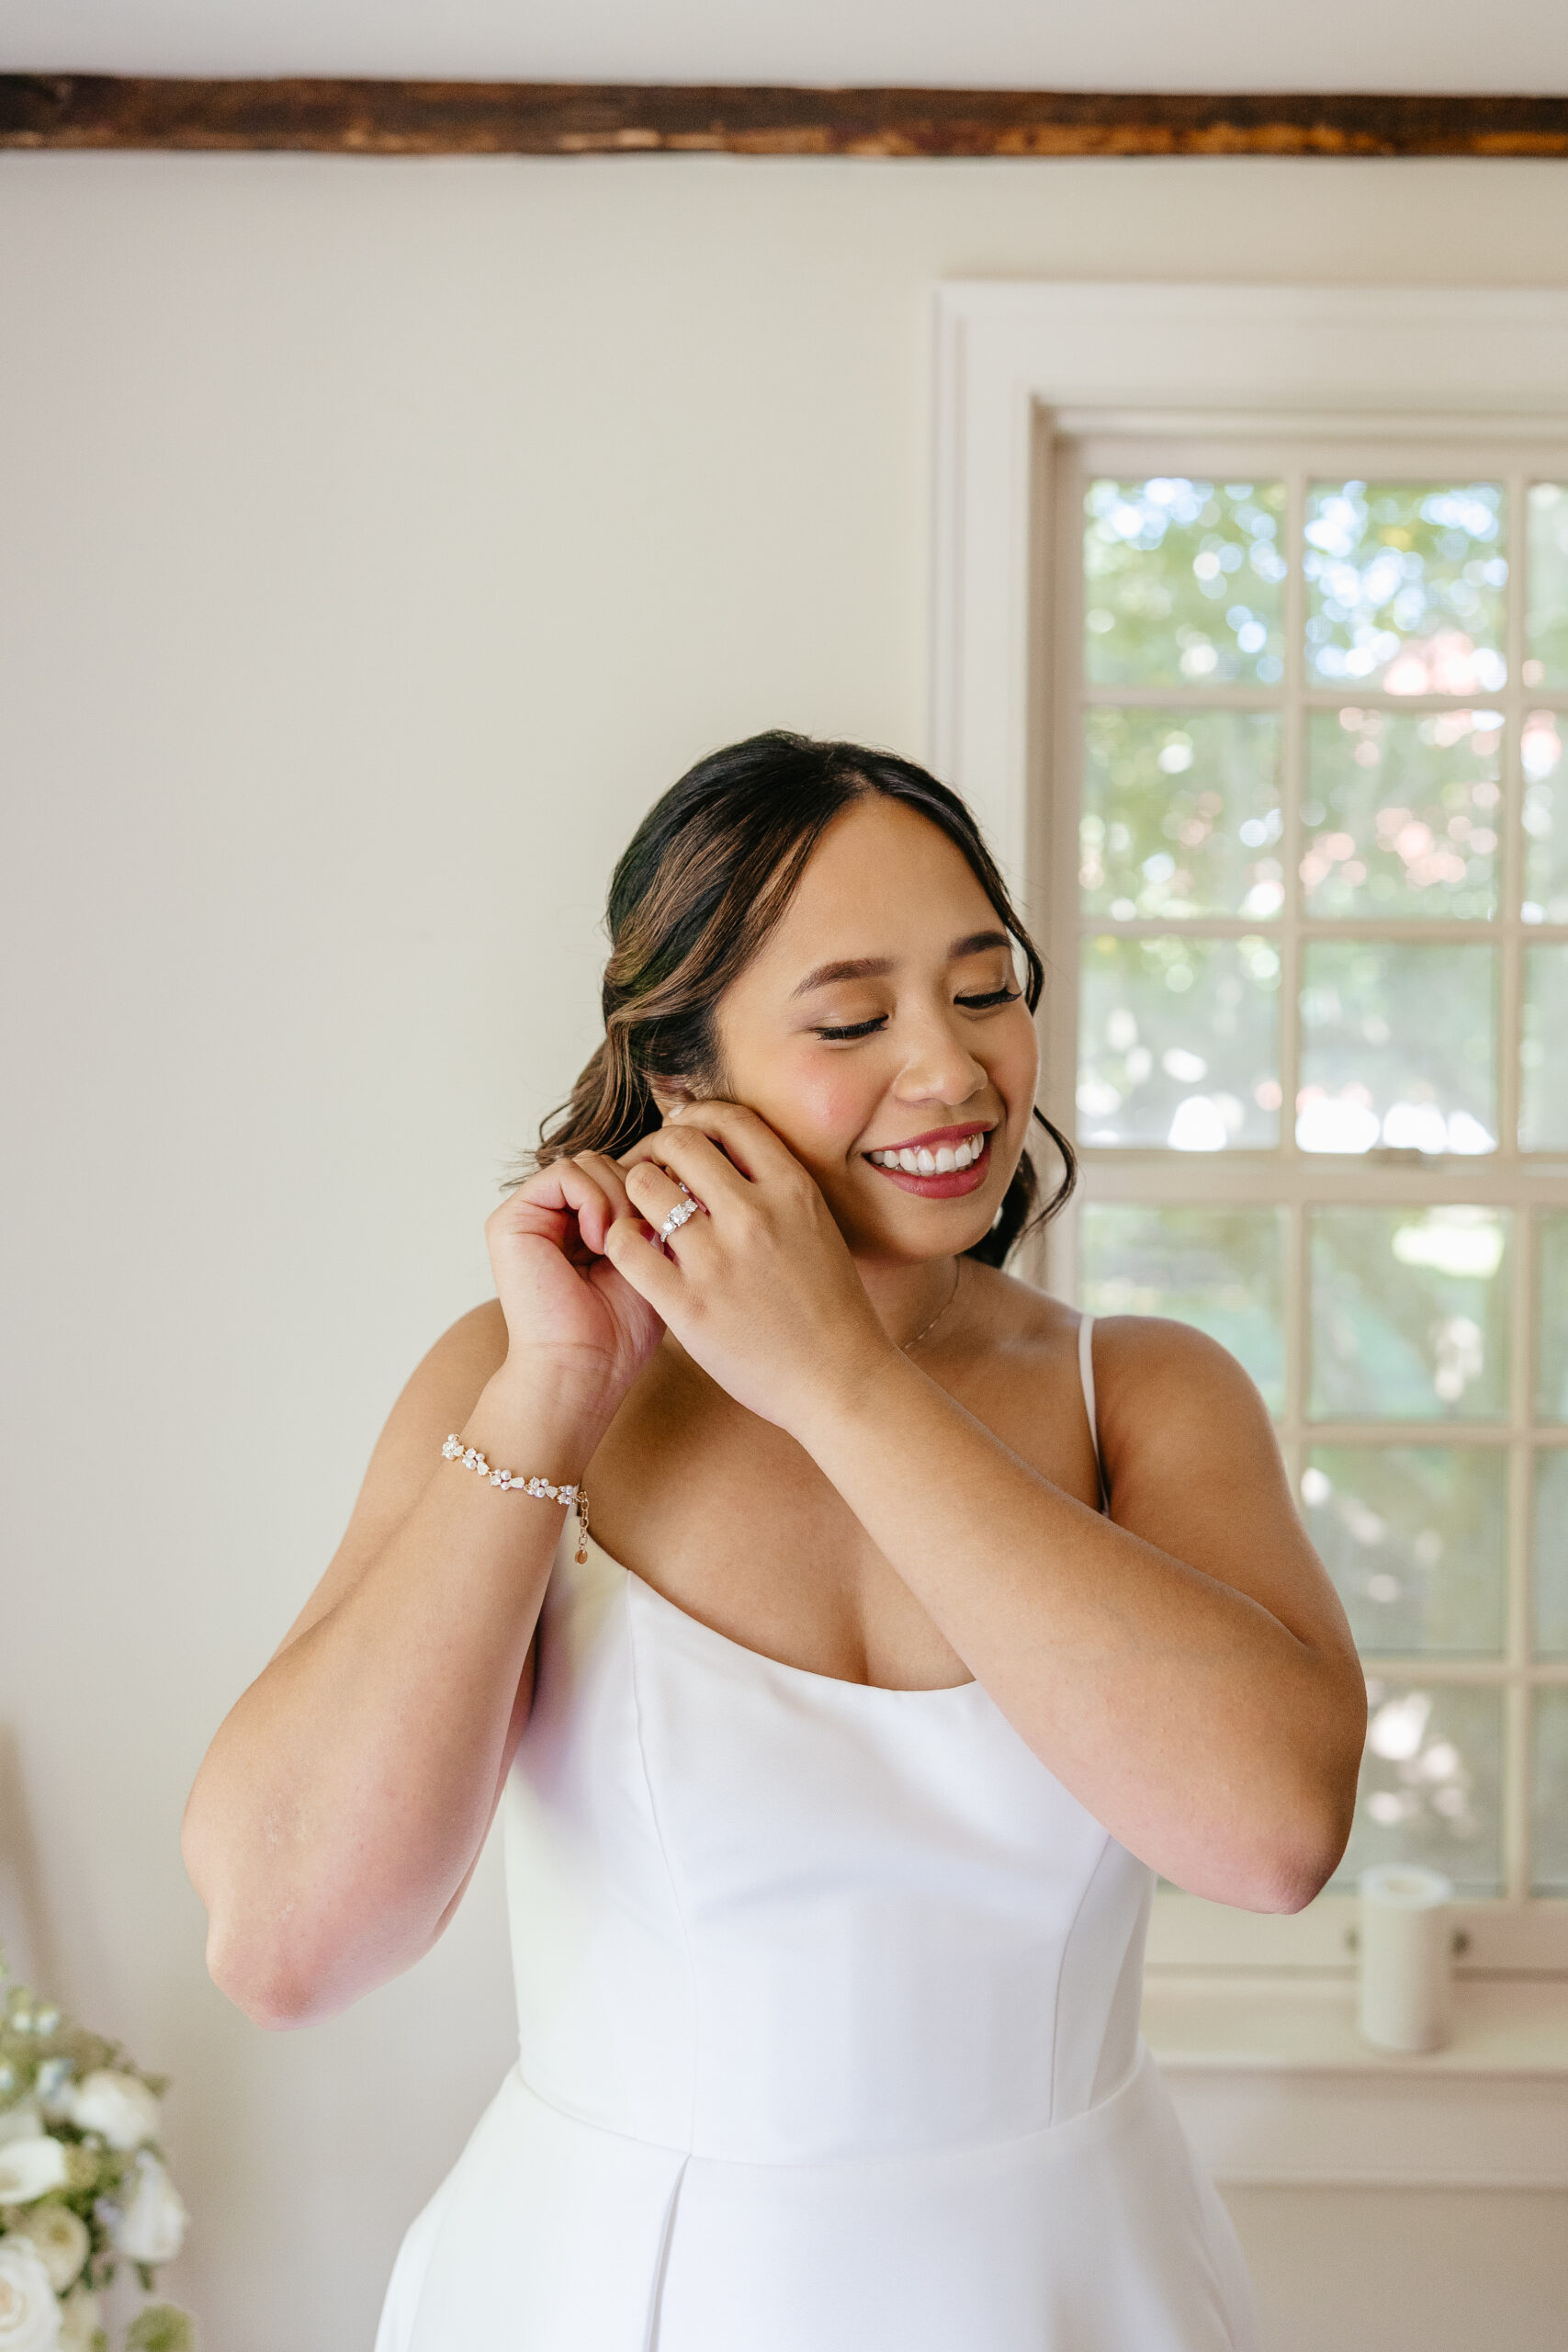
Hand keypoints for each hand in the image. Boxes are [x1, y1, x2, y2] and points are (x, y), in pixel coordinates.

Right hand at [484, 1152, 666, 1423]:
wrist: (583, 1370)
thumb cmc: (619, 1332)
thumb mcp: (653, 1259)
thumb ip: (658, 1213)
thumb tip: (683, 1167)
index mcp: (581, 1225)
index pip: (624, 1174)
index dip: (653, 1190)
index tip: (665, 1228)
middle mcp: (553, 1217)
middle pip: (608, 1162)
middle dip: (637, 1193)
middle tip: (642, 1238)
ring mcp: (529, 1216)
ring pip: (589, 1162)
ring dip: (618, 1198)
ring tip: (619, 1246)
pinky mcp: (510, 1220)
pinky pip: (564, 1173)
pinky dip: (593, 1199)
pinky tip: (599, 1241)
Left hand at [604, 1103, 896, 1432]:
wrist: (841, 1381)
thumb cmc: (831, 1309)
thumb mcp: (818, 1228)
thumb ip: (777, 1191)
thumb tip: (731, 1157)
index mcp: (792, 1190)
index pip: (729, 1119)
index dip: (695, 1116)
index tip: (682, 1131)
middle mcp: (754, 1215)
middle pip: (678, 1142)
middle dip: (655, 1149)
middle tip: (649, 1171)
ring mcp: (718, 1260)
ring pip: (644, 1186)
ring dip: (633, 1191)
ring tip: (636, 1212)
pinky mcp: (688, 1305)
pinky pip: (628, 1246)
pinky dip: (619, 1238)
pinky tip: (629, 1248)